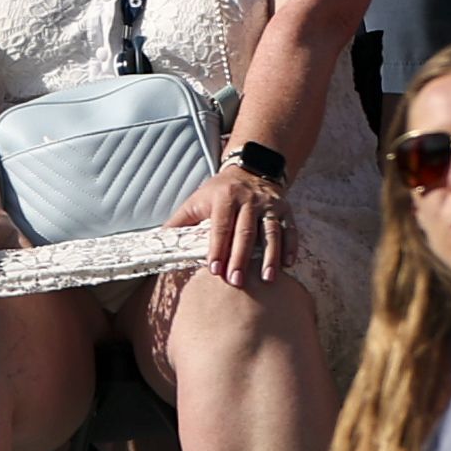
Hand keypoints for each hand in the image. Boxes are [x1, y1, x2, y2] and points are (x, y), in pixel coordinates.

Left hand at [176, 157, 286, 292]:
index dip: (217, 248)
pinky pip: (290, 230)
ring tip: (267, 278)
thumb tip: (160, 240)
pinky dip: (290, 247)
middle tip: (236, 281)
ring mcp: (269, 205)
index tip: (214, 270)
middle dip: (240, 258)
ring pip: (270, 232)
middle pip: (245, 232)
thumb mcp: (197, 200)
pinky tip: (288, 265)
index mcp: (224, 197)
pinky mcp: (285, 210)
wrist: (250, 169)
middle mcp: (249, 200)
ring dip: (270, 256)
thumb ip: (180, 221)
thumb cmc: (220, 191)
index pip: (220, 226)